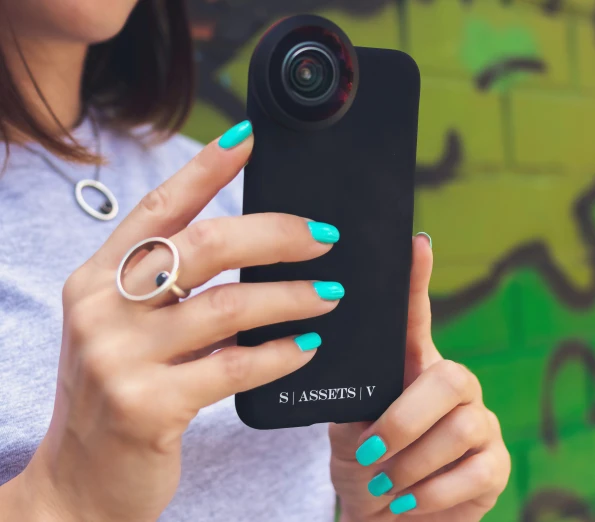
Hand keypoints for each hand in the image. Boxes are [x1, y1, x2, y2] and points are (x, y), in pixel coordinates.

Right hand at [0, 122, 343, 521]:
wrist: (81, 483)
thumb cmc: (118, 396)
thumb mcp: (126, 332)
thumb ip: (170, 292)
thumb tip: (254, 252)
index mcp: (97, 279)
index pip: (159, 208)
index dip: (207, 169)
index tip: (250, 138)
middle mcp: (102, 309)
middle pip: (205, 246)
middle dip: (276, 235)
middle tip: (325, 237)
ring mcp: (119, 358)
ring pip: (228, 306)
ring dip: (291, 297)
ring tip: (330, 294)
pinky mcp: (147, 406)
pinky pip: (234, 367)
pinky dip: (280, 354)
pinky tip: (307, 347)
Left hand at [329, 235, 510, 520]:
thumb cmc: (366, 466)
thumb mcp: (349, 428)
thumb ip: (354, 394)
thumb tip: (330, 356)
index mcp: (413, 369)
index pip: (417, 318)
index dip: (418, 281)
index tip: (415, 244)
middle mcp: (454, 387)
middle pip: (449, 379)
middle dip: (404, 421)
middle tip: (370, 454)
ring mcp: (480, 424)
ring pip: (461, 428)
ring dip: (411, 465)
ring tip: (383, 486)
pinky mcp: (496, 466)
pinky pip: (476, 472)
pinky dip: (432, 493)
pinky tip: (407, 501)